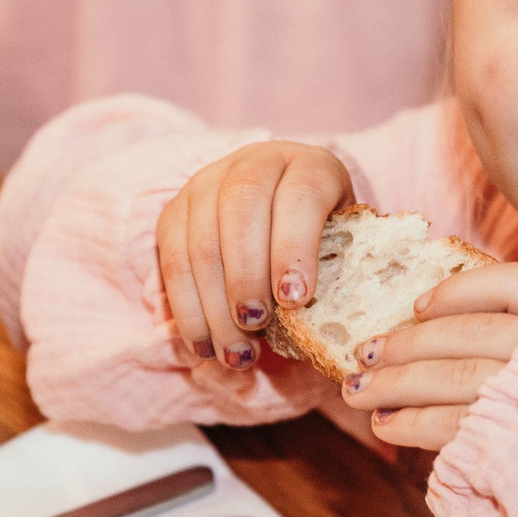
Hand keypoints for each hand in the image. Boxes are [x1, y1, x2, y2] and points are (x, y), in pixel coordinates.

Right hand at [154, 141, 352, 370]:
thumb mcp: (345, 242)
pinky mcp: (175, 211)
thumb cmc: (325, 236)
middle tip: (255, 328)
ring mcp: (207, 183)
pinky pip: (172, 262)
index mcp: (309, 166)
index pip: (299, 197)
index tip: (295, 300)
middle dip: (245, 278)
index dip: (295, 249)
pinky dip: (187, 310)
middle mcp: (254, 163)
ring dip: (214, 306)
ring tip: (235, 353)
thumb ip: (340, 268)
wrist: (282, 201)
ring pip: (200, 241)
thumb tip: (326, 326)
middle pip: (240, 211)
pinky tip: (205, 345)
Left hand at [340, 263, 517, 449]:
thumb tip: (430, 327)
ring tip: (360, 394)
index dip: (462, 291)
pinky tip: (388, 425)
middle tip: (365, 354)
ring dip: (399, 384)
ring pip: (459, 377)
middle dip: (410, 344)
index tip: (418, 306)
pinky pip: (456, 426)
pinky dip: (413, 423)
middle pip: (475, 334)